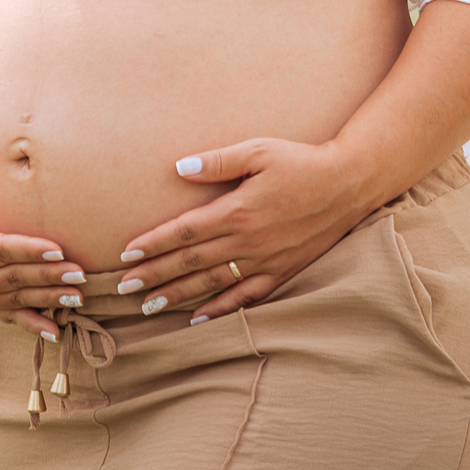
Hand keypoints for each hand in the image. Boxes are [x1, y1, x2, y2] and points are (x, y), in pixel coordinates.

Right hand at [0, 185, 86, 341]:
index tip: (58, 249)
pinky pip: (10, 317)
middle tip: (81, 273)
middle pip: (14, 277)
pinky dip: (33, 325)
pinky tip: (57, 333)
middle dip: (49, 276)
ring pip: (17, 299)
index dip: (28, 250)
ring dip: (49, 299)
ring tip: (79, 297)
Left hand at [115, 138, 364, 322]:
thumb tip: (179, 168)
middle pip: (190, 262)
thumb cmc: (301, 161)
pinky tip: (198, 320)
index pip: (184, 231)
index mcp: (237, 210)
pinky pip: (245, 298)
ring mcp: (264, 261)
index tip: (127, 254)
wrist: (348, 185)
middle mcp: (247, 241)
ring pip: (211, 284)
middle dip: (154, 275)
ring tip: (148, 306)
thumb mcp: (259, 150)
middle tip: (122, 288)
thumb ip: (218, 161)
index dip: (154, 244)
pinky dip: (219, 311)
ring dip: (177, 296)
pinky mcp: (281, 272)